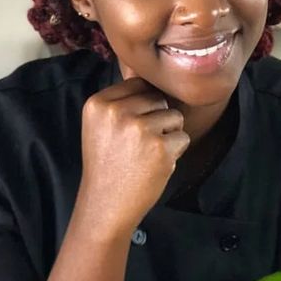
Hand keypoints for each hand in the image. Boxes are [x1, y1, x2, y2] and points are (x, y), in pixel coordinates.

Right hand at [76, 78, 189, 240]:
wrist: (105, 205)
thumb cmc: (108, 165)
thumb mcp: (100, 126)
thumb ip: (121, 101)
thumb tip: (151, 76)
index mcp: (98, 103)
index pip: (138, 85)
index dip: (143, 106)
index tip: (131, 129)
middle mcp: (117, 112)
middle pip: (158, 99)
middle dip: (157, 120)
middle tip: (139, 145)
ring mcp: (139, 128)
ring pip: (174, 116)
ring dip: (168, 135)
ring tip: (147, 154)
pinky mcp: (160, 147)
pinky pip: (182, 137)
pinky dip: (175, 152)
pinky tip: (155, 164)